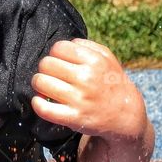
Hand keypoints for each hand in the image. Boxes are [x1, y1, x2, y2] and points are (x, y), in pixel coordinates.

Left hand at [30, 38, 146, 139]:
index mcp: (94, 61)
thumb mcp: (107, 58)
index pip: (58, 47)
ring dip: (39, 84)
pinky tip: (40, 100)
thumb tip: (64, 44)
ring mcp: (79, 99)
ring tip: (46, 86)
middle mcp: (86, 78)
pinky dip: (36, 103)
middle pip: (46, 64)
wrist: (125, 115)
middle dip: (46, 68)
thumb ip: (87, 46)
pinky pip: (44, 108)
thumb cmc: (111, 83)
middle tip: (52, 74)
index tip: (59, 61)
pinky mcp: (74, 118)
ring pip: (41, 82)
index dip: (55, 53)